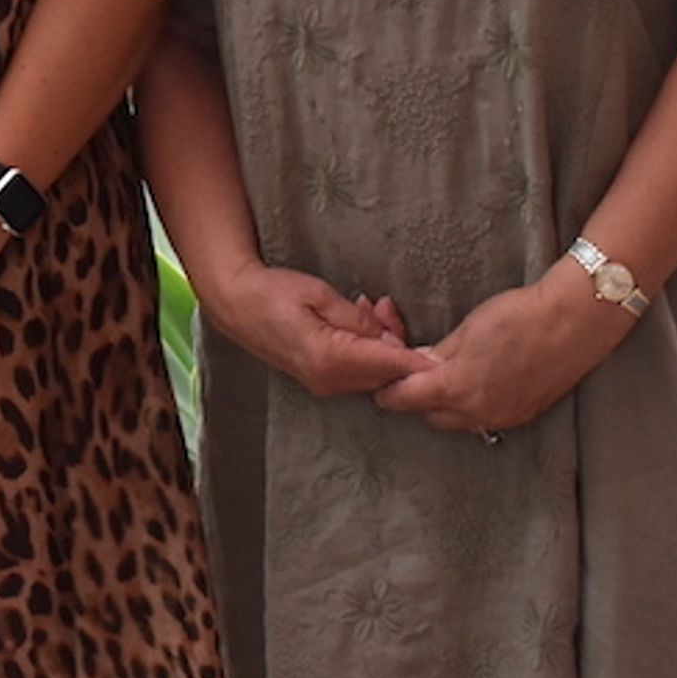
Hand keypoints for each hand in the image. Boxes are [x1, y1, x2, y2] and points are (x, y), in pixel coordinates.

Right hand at [203, 263, 421, 398]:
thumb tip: (392, 339)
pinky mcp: (321, 380)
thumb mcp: (319, 294)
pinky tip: (359, 323)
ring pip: (374, 373)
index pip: (390, 365)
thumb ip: (359, 321)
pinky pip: (358, 372)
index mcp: (330, 358)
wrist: (234, 302)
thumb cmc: (271, 292)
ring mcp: (325, 384)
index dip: (418, 361)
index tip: (442, 357)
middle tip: (385, 306)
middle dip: (399, 343)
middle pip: (385, 373)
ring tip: (370, 307)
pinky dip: (368, 352)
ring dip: (383, 346)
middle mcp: (330, 381)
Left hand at [373, 273, 625, 438]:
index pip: (404, 399)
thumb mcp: (466, 331)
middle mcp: (479, 412)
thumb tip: (416, 365)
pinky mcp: (524, 414)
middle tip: (413, 370)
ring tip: (444, 373)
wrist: (574, 323)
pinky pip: (486, 417)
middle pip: (429, 414)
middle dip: (415, 396)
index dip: (387, 388)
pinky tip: (475, 380)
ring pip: (458, 420)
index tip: (381, 376)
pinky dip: (472, 404)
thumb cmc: (518, 318)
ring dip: (445, 403)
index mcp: (457, 389)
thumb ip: (437, 355)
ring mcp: (504, 417)